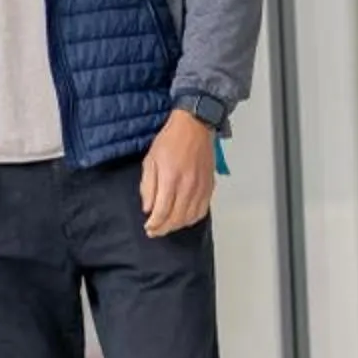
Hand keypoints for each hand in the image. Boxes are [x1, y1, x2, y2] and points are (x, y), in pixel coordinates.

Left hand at [140, 110, 217, 238]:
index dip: (154, 224)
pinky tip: (184, 219)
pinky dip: (192, 219)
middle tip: (155, 231)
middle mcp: (188, 186)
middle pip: (176, 218)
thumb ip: (148, 186)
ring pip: (190, 217)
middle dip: (164, 229)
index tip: (148, 227)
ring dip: (177, 226)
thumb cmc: (170, 140)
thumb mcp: (150, 160)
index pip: (162, 212)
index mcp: (171, 179)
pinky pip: (202, 210)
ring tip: (167, 226)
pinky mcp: (209, 186)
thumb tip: (148, 208)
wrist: (194, 126)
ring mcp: (200, 187)